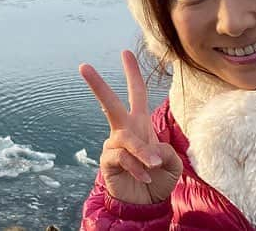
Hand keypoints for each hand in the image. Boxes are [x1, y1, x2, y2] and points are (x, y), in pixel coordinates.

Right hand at [79, 50, 181, 204]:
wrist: (146, 204)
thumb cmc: (158, 179)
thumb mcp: (171, 163)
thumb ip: (166, 150)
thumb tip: (150, 148)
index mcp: (140, 124)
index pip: (136, 93)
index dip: (132, 73)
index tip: (125, 52)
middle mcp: (124, 130)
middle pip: (110, 103)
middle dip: (97, 85)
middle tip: (83, 66)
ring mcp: (114, 145)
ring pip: (125, 139)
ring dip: (142, 152)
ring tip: (153, 166)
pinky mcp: (107, 161)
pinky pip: (122, 157)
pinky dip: (136, 167)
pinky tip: (144, 176)